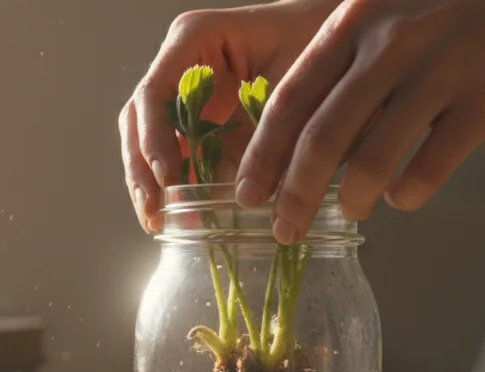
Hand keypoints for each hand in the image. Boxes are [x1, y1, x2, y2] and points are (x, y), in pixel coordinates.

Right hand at [120, 0, 340, 232]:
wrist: (344, 38)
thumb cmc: (319, 42)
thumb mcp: (294, 81)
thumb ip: (262, 131)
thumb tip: (233, 193)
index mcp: (195, 37)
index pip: (155, 90)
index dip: (154, 137)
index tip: (168, 177)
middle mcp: (181, 60)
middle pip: (140, 117)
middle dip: (142, 168)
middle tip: (154, 210)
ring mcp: (187, 90)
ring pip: (148, 137)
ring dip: (149, 181)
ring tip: (156, 220)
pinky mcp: (200, 116)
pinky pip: (177, 150)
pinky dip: (174, 182)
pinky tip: (176, 214)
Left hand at [235, 0, 484, 242]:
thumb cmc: (447, 6)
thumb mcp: (381, 10)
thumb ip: (339, 59)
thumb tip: (289, 135)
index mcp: (353, 23)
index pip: (290, 100)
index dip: (263, 155)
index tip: (247, 195)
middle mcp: (391, 45)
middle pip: (322, 138)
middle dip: (294, 195)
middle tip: (284, 230)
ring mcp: (440, 73)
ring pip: (374, 160)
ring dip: (352, 199)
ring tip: (349, 210)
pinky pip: (432, 166)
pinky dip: (408, 194)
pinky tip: (402, 198)